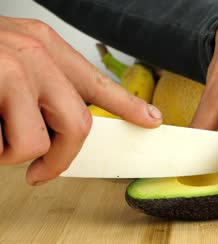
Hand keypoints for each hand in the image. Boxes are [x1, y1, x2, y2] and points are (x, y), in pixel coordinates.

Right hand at [0, 16, 161, 184]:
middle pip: (78, 124)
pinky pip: (8, 141)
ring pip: (38, 140)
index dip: (128, 106)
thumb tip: (59, 125)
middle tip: (42, 171)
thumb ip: (40, 88)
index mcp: (44, 47)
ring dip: (14, 154)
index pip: (98, 82)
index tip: (151, 120)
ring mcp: (14, 68)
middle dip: (61, 158)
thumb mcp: (9, 61)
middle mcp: (36, 53)